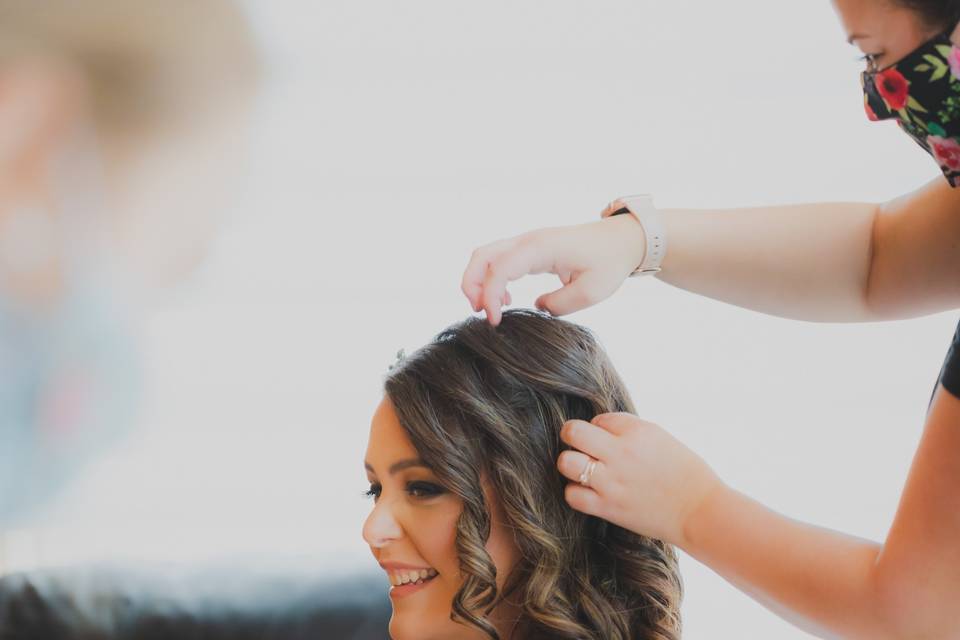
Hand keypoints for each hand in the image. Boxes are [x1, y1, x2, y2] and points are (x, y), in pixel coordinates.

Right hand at [460, 208, 646, 325]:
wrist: (621, 240)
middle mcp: (528, 241)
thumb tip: (538, 308)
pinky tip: (508, 299)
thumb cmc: (609, 262)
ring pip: (486, 256)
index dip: (491, 297)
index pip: (500, 269)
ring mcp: (527, 242)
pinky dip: (492, 279)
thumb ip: (560, 304)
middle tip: (482, 313)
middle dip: (472, 285)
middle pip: (481, 256)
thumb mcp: (591, 292)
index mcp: (540, 248)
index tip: (495, 321)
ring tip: (491, 309)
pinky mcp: (530, 249)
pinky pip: (499, 259)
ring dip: (479, 281)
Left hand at [557, 412, 722, 548]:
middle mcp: (621, 452)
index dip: (601, 429)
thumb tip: (598, 429)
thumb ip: (628, 431)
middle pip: (573, 432)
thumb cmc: (684, 473)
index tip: (612, 441)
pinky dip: (575, 492)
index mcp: (638, 431)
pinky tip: (588, 491)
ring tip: (584, 470)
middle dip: (573, 437)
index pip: (599, 419)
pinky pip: (572, 495)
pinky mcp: (609, 507)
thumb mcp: (659, 438)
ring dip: (571, 464)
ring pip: (566, 462)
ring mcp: (612, 481)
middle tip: (583, 447)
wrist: (700, 511)